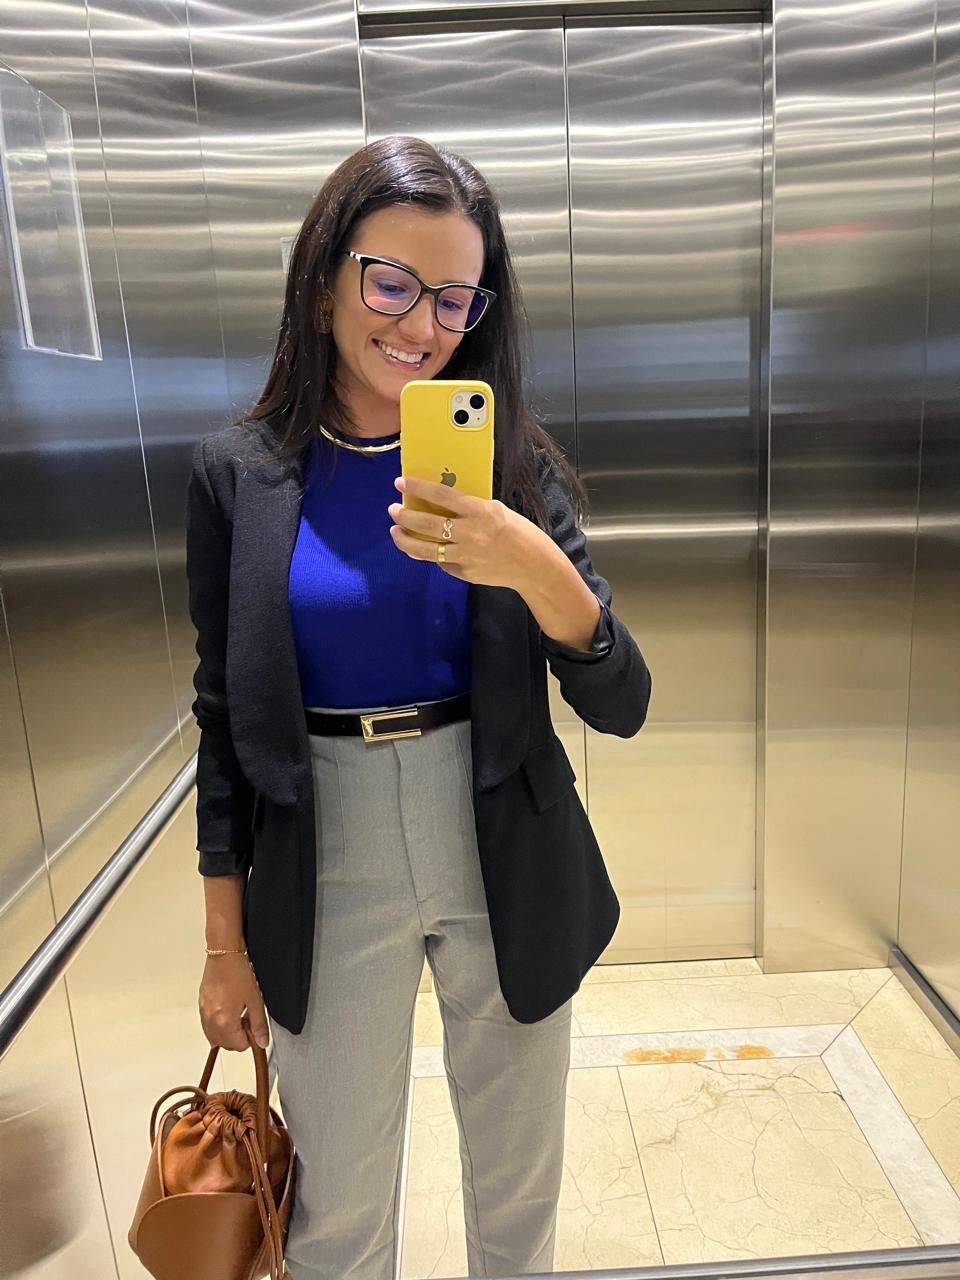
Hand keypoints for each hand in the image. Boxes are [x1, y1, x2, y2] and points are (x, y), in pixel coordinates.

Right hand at [199, 954, 269, 1051]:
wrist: (224, 954)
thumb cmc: (238, 972)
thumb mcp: (256, 1000)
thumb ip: (259, 1024)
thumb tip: (262, 1041)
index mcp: (225, 1022)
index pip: (239, 1046)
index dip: (250, 1037)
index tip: (254, 1024)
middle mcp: (211, 1021)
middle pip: (226, 1044)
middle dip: (238, 1035)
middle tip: (247, 1017)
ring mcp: (204, 1014)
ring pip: (215, 1037)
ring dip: (227, 1031)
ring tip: (238, 1012)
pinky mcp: (201, 1005)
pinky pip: (208, 1025)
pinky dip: (218, 1024)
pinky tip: (227, 1008)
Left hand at [387, 475, 550, 590]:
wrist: (535, 567)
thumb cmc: (520, 533)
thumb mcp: (497, 510)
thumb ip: (471, 508)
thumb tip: (443, 503)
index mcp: (480, 512)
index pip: (442, 495)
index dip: (418, 488)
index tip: (401, 482)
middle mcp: (470, 534)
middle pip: (427, 523)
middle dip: (404, 516)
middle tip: (393, 510)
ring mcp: (466, 556)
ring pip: (425, 549)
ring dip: (405, 540)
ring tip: (396, 532)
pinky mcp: (465, 574)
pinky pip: (443, 562)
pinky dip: (433, 555)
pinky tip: (427, 549)